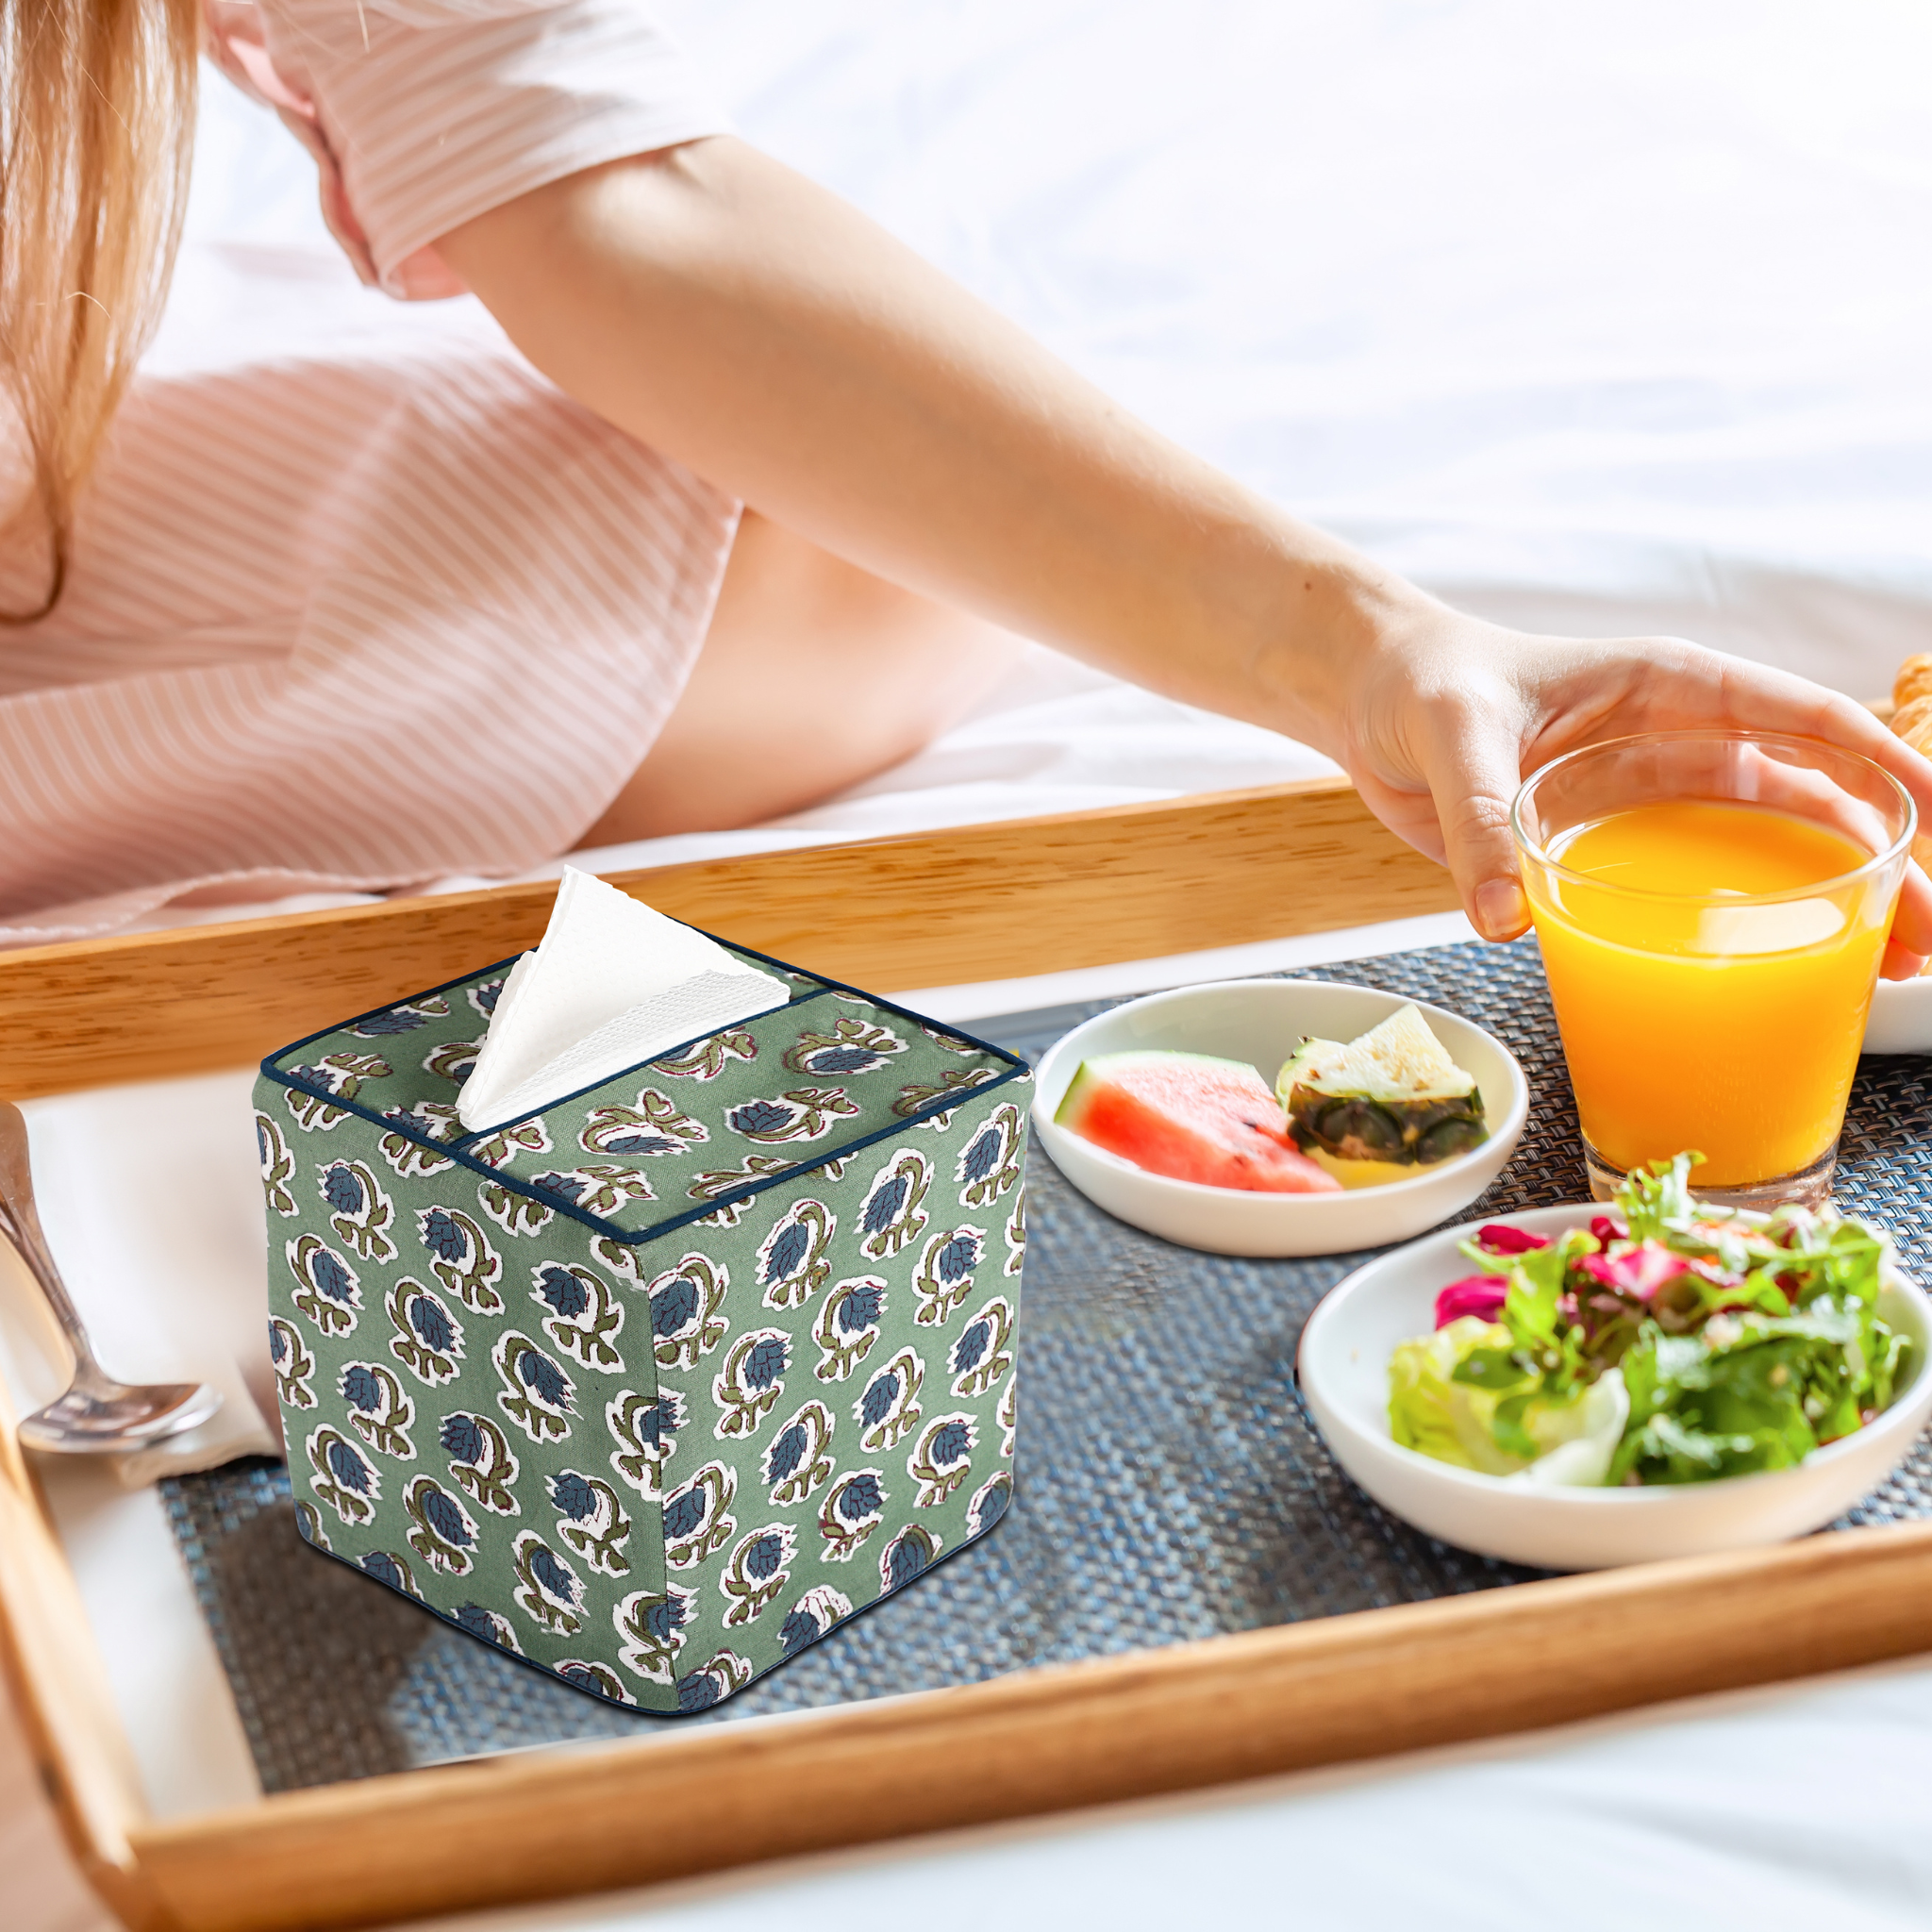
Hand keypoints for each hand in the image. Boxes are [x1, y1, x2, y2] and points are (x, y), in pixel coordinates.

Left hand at [1331, 613, 1931, 977]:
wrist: (1367, 703)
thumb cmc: (1421, 685)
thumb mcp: (1454, 737)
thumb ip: (1479, 821)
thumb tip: (1503, 919)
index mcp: (1665, 687)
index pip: (1799, 716)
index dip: (1879, 761)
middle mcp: (1674, 741)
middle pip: (1807, 799)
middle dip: (1879, 861)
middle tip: (1919, 938)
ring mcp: (1648, 797)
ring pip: (1769, 849)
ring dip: (1831, 904)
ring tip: (1884, 971)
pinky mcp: (1608, 845)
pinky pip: (1694, 888)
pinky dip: (1742, 929)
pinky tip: (1781, 977)